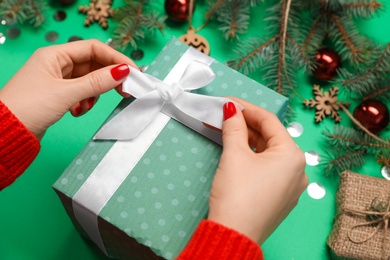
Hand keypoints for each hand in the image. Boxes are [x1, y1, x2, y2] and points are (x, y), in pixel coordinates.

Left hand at [0, 39, 135, 138]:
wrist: (6, 133)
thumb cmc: (29, 107)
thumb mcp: (67, 93)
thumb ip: (96, 82)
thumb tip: (123, 72)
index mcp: (55, 55)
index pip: (93, 49)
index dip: (115, 58)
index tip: (133, 72)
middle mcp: (57, 64)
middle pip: (93, 65)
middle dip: (107, 78)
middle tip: (124, 90)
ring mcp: (57, 80)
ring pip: (88, 81)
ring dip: (93, 94)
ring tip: (85, 107)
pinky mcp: (58, 95)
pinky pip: (81, 93)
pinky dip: (84, 102)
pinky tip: (77, 111)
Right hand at [208, 98, 307, 244]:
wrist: (234, 236)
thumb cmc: (238, 194)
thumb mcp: (234, 156)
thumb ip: (234, 128)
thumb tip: (231, 109)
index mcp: (293, 156)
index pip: (270, 121)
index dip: (247, 108)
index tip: (229, 101)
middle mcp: (298, 170)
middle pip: (270, 137)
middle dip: (246, 124)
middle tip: (224, 114)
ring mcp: (290, 186)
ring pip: (268, 153)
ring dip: (247, 140)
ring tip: (227, 129)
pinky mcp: (279, 197)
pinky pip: (267, 168)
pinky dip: (252, 157)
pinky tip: (237, 149)